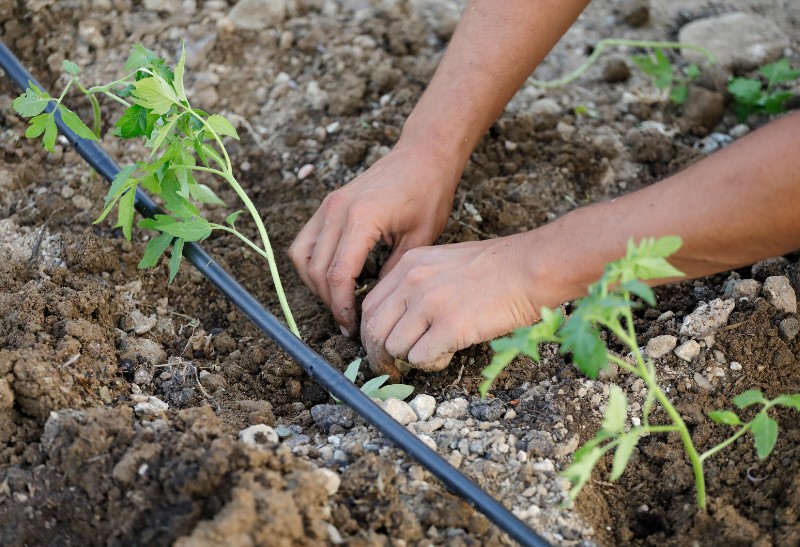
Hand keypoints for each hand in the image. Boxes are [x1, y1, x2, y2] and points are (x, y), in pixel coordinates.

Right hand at [288, 142, 459, 335]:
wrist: (422, 156)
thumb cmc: (428, 193)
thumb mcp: (420, 238)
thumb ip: (394, 272)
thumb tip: (375, 303)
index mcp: (362, 218)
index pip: (338, 274)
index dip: (341, 306)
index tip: (352, 325)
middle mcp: (336, 211)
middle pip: (316, 269)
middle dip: (329, 300)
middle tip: (348, 319)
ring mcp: (328, 206)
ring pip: (302, 257)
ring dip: (315, 283)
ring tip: (339, 300)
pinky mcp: (327, 205)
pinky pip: (304, 241)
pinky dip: (312, 263)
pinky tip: (334, 276)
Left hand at [360, 235, 540, 380]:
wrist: (528, 269)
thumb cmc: (495, 268)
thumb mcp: (442, 262)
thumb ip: (416, 284)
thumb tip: (399, 319)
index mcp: (409, 265)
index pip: (370, 306)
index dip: (370, 333)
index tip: (380, 348)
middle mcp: (413, 283)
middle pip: (374, 329)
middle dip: (379, 356)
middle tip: (391, 369)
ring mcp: (430, 304)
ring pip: (394, 347)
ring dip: (409, 360)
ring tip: (433, 355)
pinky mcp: (450, 326)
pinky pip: (420, 358)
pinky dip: (430, 364)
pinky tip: (447, 355)